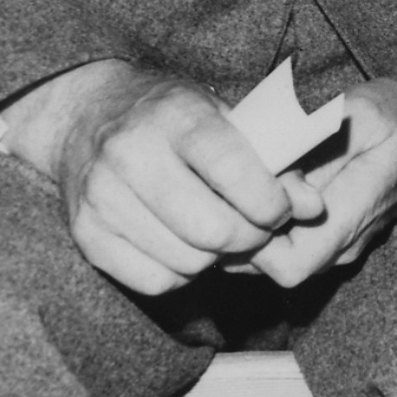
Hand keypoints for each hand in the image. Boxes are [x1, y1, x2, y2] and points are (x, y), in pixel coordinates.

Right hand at [0, 59, 295, 295]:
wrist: (87, 115)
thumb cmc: (171, 115)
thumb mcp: (225, 115)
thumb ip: (271, 158)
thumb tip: (311, 209)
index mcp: (176, 116)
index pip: (233, 170)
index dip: (271, 202)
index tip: (283, 209)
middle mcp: (132, 155)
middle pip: (212, 229)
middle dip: (251, 238)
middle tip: (258, 229)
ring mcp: (101, 198)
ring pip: (186, 261)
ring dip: (217, 258)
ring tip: (221, 233)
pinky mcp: (85, 235)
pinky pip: (154, 282)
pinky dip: (181, 273)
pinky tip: (185, 245)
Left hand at [247, 76, 396, 287]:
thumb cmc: (394, 117)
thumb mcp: (360, 110)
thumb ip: (315, 135)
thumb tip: (269, 157)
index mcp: (356, 214)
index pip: (290, 265)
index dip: (255, 243)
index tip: (242, 200)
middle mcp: (347, 243)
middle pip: (273, 267)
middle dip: (243, 234)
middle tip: (230, 190)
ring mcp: (340, 248)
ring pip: (275, 261)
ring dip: (252, 231)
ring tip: (244, 188)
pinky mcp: (331, 242)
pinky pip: (287, 248)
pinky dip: (266, 227)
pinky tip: (262, 191)